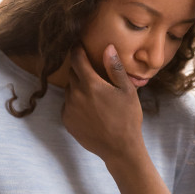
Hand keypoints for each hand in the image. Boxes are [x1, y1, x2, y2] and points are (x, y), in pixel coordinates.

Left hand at [63, 44, 144, 164]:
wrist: (120, 148)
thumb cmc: (128, 117)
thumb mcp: (127, 90)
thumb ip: (115, 67)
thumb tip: (107, 47)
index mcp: (91, 84)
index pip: (76, 58)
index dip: (77, 49)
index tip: (79, 45)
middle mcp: (75, 94)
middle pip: (73, 73)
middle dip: (81, 70)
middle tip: (94, 74)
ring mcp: (69, 108)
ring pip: (70, 89)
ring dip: (78, 87)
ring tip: (95, 95)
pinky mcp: (66, 120)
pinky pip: (68, 104)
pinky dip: (76, 102)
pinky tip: (90, 109)